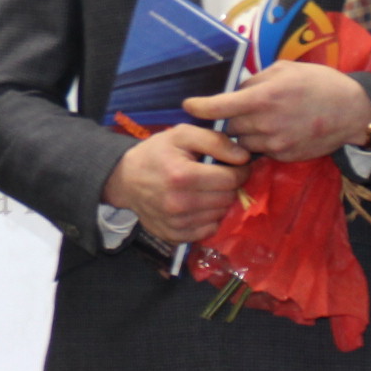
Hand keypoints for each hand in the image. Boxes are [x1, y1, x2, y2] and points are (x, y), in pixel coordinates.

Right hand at [101, 125, 249, 247]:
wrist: (125, 179)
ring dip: (220, 202)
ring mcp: (176, 223)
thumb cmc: (156, 152)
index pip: (230, 179)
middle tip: (221, 176)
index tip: (237, 165)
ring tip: (209, 189)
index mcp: (182, 175)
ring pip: (220, 215)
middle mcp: (179, 203)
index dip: (240, 170)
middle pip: (227, 198)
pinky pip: (207, 231)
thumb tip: (244, 157)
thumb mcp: (182, 134)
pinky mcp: (174, 236)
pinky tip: (200, 205)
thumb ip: (215, 140)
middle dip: (230, 186)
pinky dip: (209, 219)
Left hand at [184, 62, 370, 163]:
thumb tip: (235, 89)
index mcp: (265, 97)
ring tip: (259, 120)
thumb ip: (256, 80)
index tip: (188, 106)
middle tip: (236, 110)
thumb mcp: (285, 70)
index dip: (201, 107)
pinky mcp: (284, 156)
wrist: (352, 112)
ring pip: (242, 142)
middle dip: (228, 119)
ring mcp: (276, 143)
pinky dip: (261, 142)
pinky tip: (275, 130)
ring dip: (243, 132)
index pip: (222, 106)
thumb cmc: (319, 83)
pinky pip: (261, 151)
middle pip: (229, 126)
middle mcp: (266, 123)